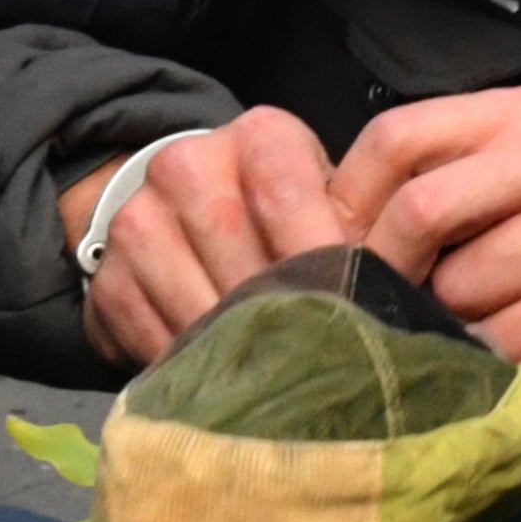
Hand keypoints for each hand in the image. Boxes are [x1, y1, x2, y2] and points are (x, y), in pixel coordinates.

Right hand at [64, 108, 352, 369]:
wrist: (194, 229)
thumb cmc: (294, 229)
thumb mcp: (336, 214)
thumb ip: (368, 240)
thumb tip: (412, 301)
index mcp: (260, 136)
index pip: (285, 184)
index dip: (320, 249)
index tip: (352, 303)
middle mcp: (190, 162)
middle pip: (235, 238)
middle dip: (282, 304)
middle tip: (322, 356)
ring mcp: (140, 218)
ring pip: (191, 289)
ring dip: (237, 341)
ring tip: (280, 382)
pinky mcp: (108, 278)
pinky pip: (150, 331)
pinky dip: (191, 363)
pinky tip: (225, 385)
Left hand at [332, 89, 520, 403]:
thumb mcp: (517, 176)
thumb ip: (438, 176)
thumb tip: (312, 213)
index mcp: (519, 113)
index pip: (398, 136)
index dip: (346, 197)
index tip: (328, 246)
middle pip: (422, 208)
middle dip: (383, 270)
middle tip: (372, 306)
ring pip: (461, 282)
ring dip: (443, 321)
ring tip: (458, 327)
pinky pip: (508, 335)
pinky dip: (486, 357)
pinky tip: (495, 356)